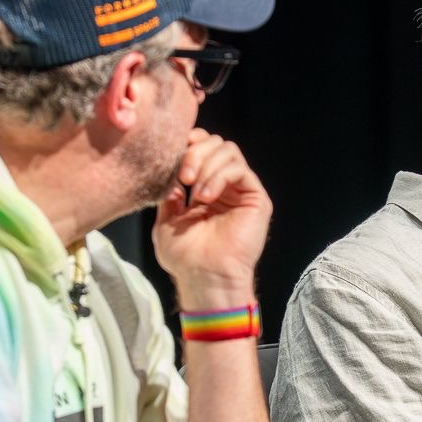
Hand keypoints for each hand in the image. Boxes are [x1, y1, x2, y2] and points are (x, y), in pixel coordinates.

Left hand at [152, 128, 271, 302]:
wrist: (204, 278)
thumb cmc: (185, 258)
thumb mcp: (166, 219)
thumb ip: (169, 193)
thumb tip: (170, 171)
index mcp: (205, 189)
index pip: (202, 149)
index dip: (189, 144)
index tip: (173, 156)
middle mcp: (225, 186)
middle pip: (216, 143)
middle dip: (196, 153)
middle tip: (184, 177)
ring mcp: (241, 191)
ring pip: (229, 151)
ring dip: (207, 165)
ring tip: (195, 193)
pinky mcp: (255, 198)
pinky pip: (239, 169)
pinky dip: (219, 177)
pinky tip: (206, 197)